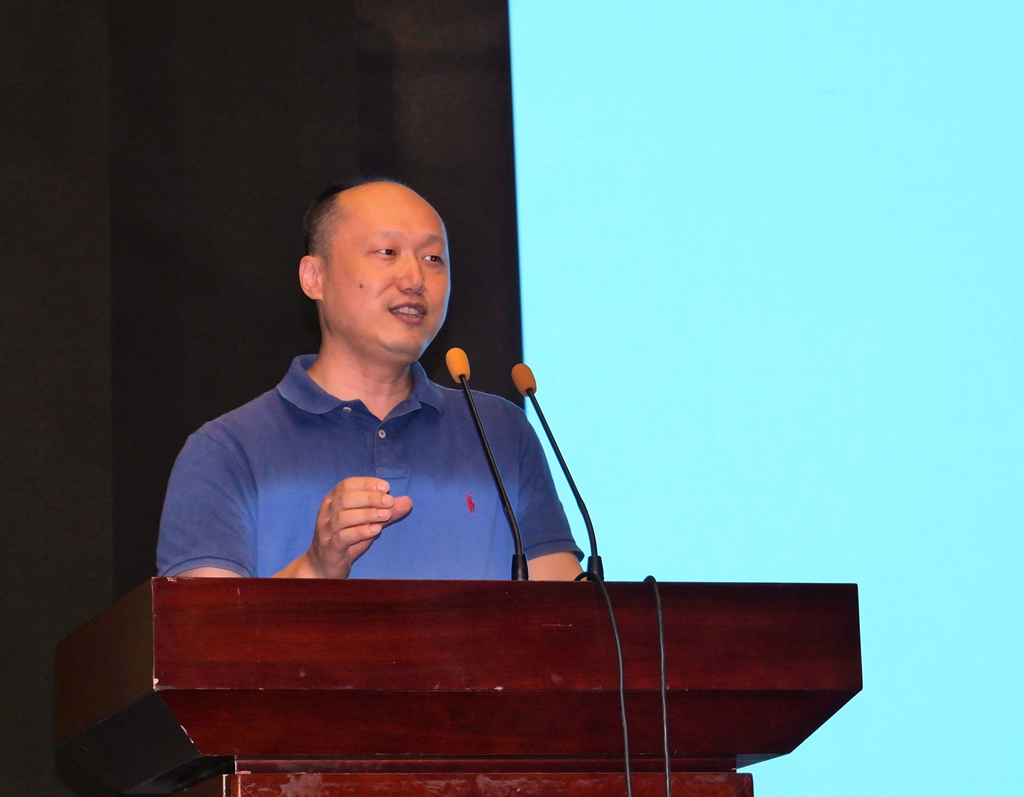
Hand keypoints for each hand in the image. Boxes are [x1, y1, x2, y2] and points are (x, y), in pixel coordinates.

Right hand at [279, 477, 412, 578]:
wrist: (325, 565)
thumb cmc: (347, 538)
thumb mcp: (368, 522)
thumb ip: (385, 511)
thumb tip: (408, 501)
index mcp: (333, 500)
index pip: (347, 485)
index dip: (366, 483)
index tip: (386, 487)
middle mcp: (326, 512)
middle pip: (345, 499)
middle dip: (369, 498)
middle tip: (389, 501)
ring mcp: (326, 530)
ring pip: (343, 517)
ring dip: (367, 514)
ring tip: (385, 515)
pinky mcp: (329, 547)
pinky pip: (342, 537)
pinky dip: (360, 532)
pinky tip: (375, 530)